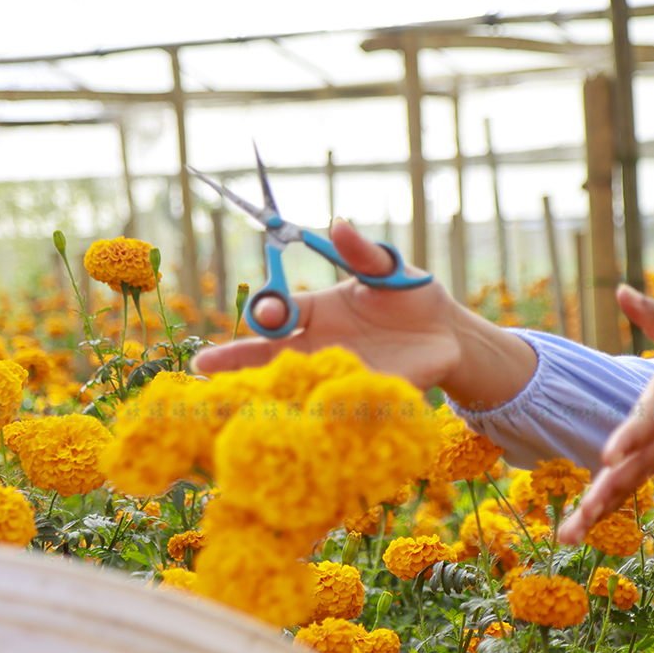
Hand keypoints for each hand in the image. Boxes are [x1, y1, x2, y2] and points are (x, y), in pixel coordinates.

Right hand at [190, 219, 461, 389]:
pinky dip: (319, 415)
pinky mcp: (364, 399)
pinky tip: (300, 428)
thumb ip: (363, 253)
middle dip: (239, 363)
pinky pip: (336, 408)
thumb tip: (340, 224)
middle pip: (270, 358)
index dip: (269, 313)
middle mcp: (319, 348)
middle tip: (204, 369)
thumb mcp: (388, 269)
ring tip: (234, 409)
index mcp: (317, 312)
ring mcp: (338, 376)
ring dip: (269, 396)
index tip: (267, 317)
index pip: (280, 314)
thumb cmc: (411, 296)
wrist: (449, 334)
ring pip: (294, 388)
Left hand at [558, 284, 653, 543]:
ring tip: (569, 536)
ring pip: (626, 485)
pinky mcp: (653, 465)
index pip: (650, 420)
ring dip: (597, 511)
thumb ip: (653, 317)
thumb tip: (620, 290)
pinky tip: (573, 534)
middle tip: (582, 514)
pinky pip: (625, 490)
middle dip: (607, 490)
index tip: (609, 454)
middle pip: (633, 465)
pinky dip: (600, 512)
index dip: (630, 437)